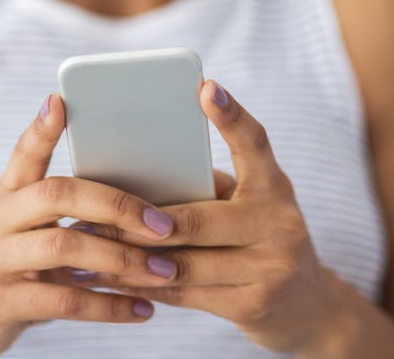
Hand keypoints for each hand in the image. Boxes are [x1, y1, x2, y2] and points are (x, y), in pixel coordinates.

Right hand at [0, 95, 182, 358]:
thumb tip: (142, 196)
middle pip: (56, 194)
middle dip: (116, 205)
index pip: (24, 154)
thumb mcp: (30, 230)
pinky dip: (109, 306)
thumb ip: (66, 211)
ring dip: (122, 259)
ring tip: (164, 270)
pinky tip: (143, 310)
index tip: (62, 101)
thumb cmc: (17, 266)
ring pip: (63, 246)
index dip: (41, 129)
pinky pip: (64, 301)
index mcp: (6, 195)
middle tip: (164, 225)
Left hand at [72, 81, 350, 354]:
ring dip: (127, 256)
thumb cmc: (258, 237)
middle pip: (197, 218)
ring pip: (182, 262)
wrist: (307, 304)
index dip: (231, 116)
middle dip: (137, 219)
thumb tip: (134, 175)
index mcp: (273, 187)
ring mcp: (270, 267)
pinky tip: (108, 280)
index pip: (255, 144)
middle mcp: (278, 222)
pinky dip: (141, 286)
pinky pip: (183, 294)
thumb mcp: (247, 205)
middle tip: (90, 210)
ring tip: (86, 245)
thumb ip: (206, 190)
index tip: (204, 88)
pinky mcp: (253, 305)